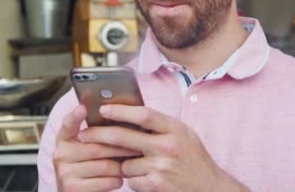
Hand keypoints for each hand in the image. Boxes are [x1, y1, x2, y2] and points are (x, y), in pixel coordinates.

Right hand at [53, 105, 139, 191]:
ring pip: (105, 165)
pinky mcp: (73, 188)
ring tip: (130, 164)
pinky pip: (105, 182)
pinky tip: (119, 179)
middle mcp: (61, 154)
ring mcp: (65, 172)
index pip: (68, 124)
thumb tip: (120, 119)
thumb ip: (95, 136)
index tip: (83, 108)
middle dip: (122, 148)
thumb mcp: (85, 149)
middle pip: (98, 146)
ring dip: (121, 167)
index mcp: (64, 139)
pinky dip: (117, 181)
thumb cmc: (88, 168)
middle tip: (139, 146)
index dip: (75, 116)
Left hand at [77, 105, 248, 191]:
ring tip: (142, 166)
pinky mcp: (156, 185)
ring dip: (125, 165)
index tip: (102, 109)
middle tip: (84, 135)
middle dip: (99, 135)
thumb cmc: (193, 159)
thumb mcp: (183, 135)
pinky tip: (148, 180)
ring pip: (125, 163)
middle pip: (124, 137)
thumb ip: (159, 126)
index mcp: (175, 129)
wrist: (210, 189)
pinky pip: (131, 180)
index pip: (143, 114)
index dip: (120, 111)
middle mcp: (168, 146)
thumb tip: (127, 114)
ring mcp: (162, 167)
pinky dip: (134, 181)